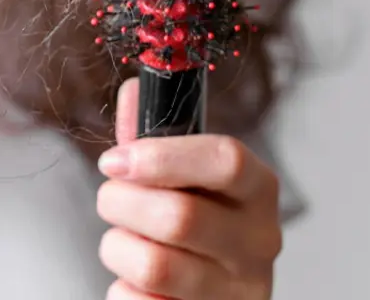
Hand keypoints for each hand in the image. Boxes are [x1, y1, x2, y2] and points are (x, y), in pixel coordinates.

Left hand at [95, 80, 281, 298]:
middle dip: (121, 203)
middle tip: (110, 199)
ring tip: (124, 242)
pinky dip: (122, 290)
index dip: (161, 156)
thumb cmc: (196, 225)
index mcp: (258, 190)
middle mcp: (259, 242)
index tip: (114, 159)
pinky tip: (135, 281)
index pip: (226, 161)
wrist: (214, 294)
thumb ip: (155, 135)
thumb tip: (133, 89)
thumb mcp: (185, 176)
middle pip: (179, 217)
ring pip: (154, 265)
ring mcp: (239, 291)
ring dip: (118, 248)